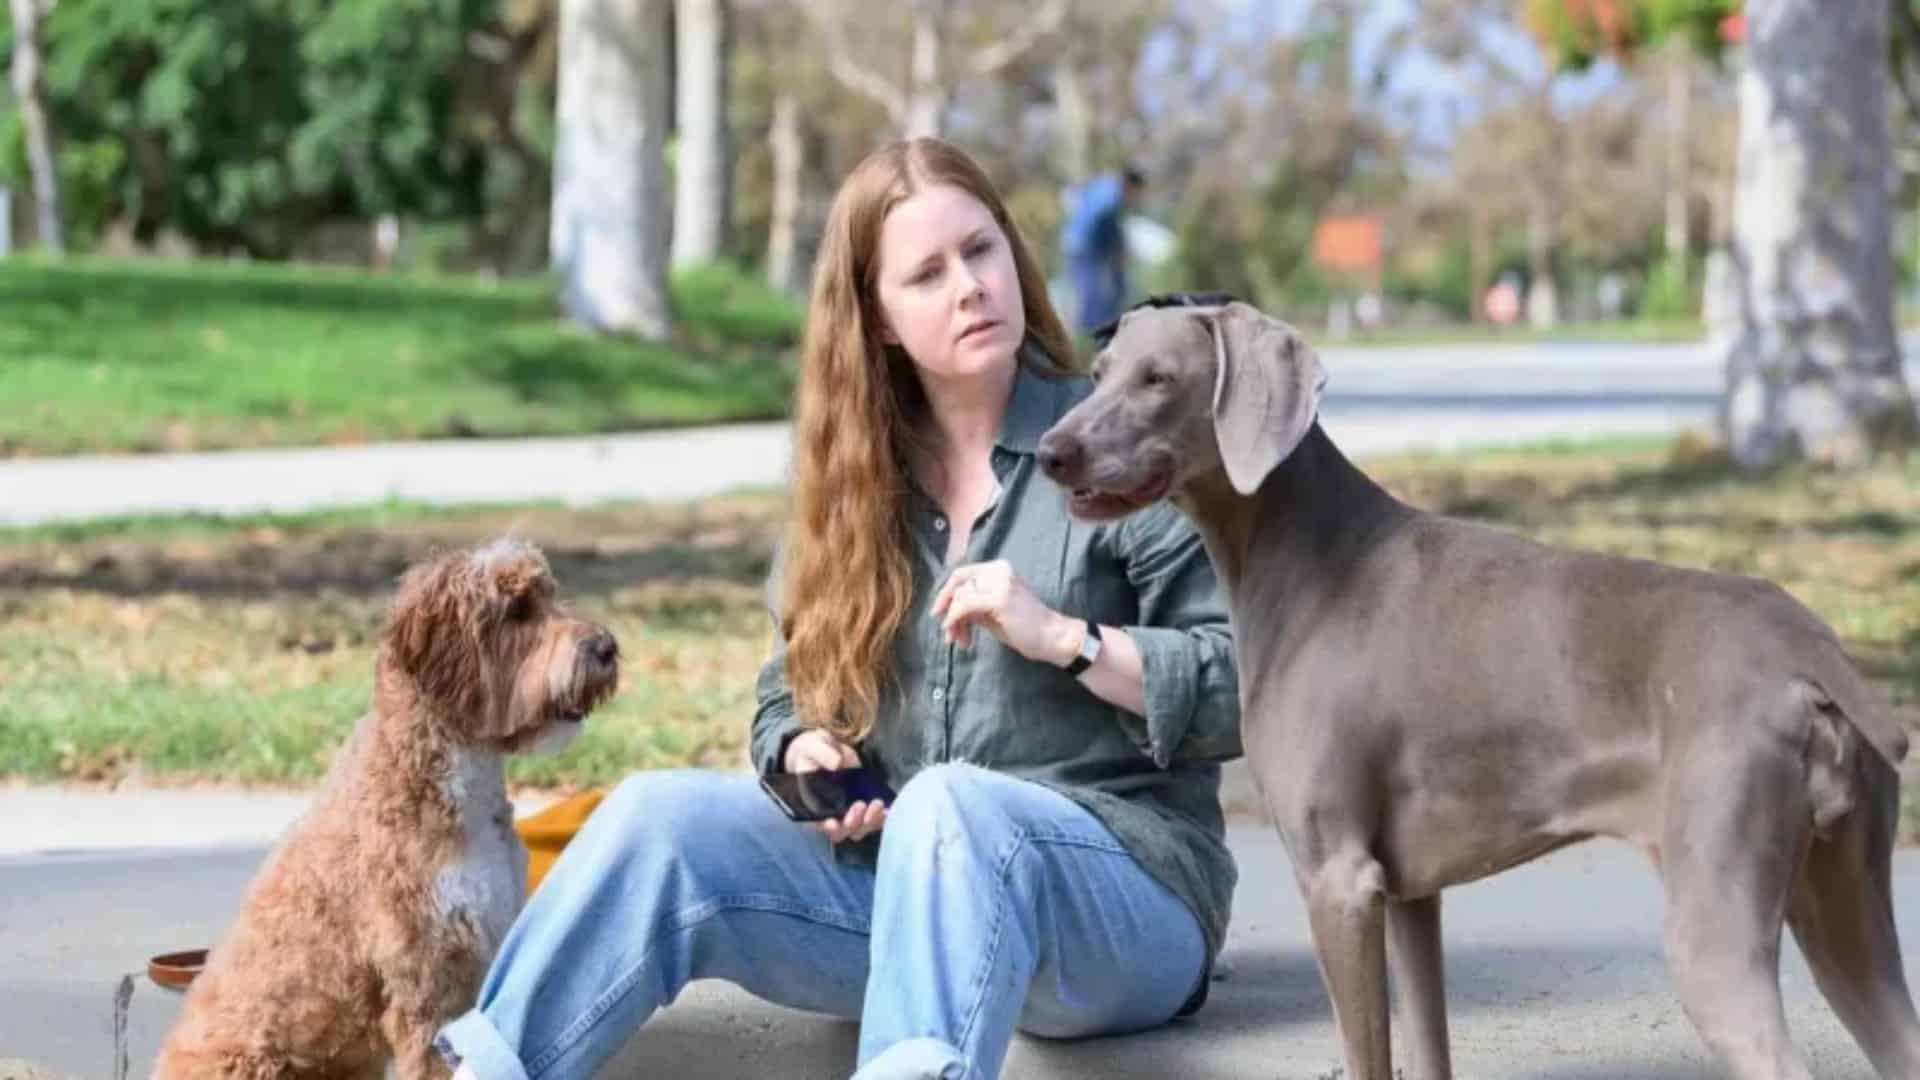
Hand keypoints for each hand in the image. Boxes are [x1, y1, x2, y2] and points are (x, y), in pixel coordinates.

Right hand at [783, 729, 887, 843]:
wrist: (825, 748)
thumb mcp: (812, 747)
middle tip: (859, 805)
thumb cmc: (812, 751)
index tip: (833, 823)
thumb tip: (837, 763)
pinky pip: (874, 819)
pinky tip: (889, 810)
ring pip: (860, 828)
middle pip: (842, 831)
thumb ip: (822, 754)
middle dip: (852, 823)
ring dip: (870, 822)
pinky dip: (882, 818)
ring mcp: (848, 812)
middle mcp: (830, 814)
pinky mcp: (864, 806)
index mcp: (811, 805)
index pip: (819, 824)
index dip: (827, 827)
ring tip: (877, 804)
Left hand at [931, 559, 1081, 666]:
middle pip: (958, 584)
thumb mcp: (992, 612)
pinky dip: (956, 619)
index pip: (963, 574)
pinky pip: (965, 606)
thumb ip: (972, 605)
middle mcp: (999, 570)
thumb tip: (948, 609)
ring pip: (960, 596)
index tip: (938, 612)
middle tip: (948, 633)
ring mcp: (999, 582)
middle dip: (947, 609)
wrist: (1051, 637)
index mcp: (999, 569)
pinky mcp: (999, 598)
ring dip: (953, 620)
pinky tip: (959, 635)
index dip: (946, 592)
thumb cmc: (1024, 628)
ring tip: (959, 640)